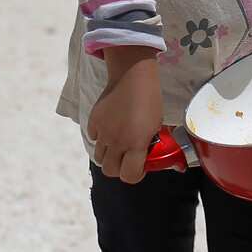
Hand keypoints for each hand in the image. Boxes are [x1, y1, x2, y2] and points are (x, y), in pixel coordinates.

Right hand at [88, 46, 162, 184]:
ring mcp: (103, 132)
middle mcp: (117, 142)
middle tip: (127, 158)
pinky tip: (110, 128)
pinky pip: (94, 138)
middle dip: (119, 168)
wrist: (132, 76)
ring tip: (118, 143)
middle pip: (110, 171)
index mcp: (136, 144)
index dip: (135, 175)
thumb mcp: (157, 124)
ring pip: (99, 157)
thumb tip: (152, 156)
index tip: (140, 166)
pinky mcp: (93, 121)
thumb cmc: (150, 99)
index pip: (129, 176)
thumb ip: (151, 143)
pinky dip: (100, 138)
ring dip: (109, 155)